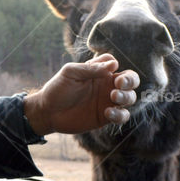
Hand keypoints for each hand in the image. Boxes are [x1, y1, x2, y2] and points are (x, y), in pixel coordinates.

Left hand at [22, 53, 139, 135]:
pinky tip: (107, 113)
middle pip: (131, 79)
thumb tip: (114, 65)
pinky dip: (119, 115)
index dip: (114, 65)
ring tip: (113, 97)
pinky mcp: (105, 117)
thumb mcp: (70, 73)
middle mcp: (106, 85)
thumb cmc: (57, 89)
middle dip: (130, 80)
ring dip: (126, 96)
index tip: (109, 69)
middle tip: (119, 83)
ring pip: (130, 97)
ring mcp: (107, 101)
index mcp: (97, 72)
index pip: (114, 63)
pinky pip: (122, 116)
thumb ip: (91, 69)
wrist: (48, 112)